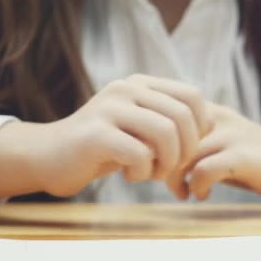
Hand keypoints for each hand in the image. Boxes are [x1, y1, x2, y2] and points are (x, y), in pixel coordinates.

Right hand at [0, 74, 210, 199]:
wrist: (49, 158)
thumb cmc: (103, 149)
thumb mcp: (139, 128)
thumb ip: (169, 121)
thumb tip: (212, 127)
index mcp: (140, 84)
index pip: (192, 97)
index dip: (200, 128)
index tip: (186, 151)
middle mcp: (126, 88)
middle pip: (183, 117)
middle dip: (186, 151)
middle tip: (171, 169)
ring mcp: (109, 108)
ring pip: (166, 133)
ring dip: (167, 163)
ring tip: (152, 173)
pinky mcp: (95, 134)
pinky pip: (140, 155)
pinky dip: (142, 173)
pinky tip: (129, 175)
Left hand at [165, 105, 260, 203]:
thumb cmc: (257, 161)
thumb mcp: (221, 146)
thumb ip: (192, 148)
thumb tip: (156, 162)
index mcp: (209, 112)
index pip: (163, 120)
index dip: (154, 145)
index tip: (157, 167)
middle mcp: (217, 119)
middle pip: (168, 137)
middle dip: (159, 164)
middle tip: (166, 183)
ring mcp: (231, 136)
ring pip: (183, 153)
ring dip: (175, 178)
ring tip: (183, 192)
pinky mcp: (243, 157)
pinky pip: (204, 169)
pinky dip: (196, 185)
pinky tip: (203, 195)